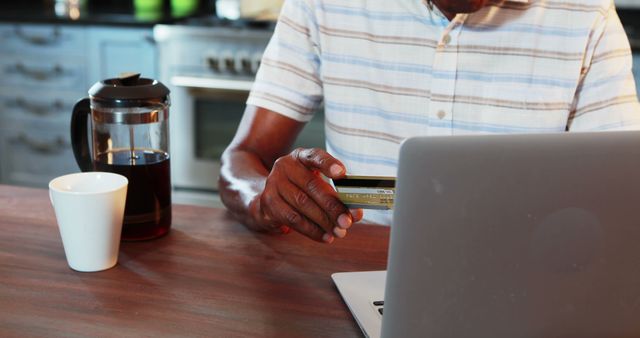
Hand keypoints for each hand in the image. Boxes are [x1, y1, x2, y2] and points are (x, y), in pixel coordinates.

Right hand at [249, 148, 363, 242]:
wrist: (268, 197)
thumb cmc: (301, 188)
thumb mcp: (316, 183)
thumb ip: (336, 194)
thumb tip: (355, 214)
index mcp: (300, 157)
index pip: (315, 156)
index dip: (328, 164)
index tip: (342, 173)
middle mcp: (285, 166)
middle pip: (312, 185)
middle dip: (332, 206)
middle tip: (348, 221)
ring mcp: (273, 184)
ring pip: (302, 205)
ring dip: (324, 221)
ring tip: (339, 232)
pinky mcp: (268, 203)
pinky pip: (293, 219)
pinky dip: (312, 230)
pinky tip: (325, 237)